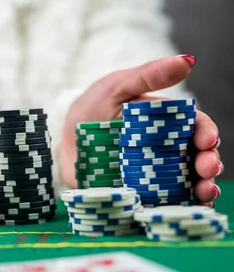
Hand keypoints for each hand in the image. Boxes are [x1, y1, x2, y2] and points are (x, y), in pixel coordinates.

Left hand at [61, 55, 220, 205]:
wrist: (62, 140)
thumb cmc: (92, 108)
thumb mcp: (117, 87)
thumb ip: (148, 75)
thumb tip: (186, 61)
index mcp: (166, 123)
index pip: (196, 127)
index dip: (206, 133)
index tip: (206, 141)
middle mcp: (166, 150)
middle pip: (198, 158)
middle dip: (209, 164)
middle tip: (207, 170)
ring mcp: (154, 175)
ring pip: (188, 183)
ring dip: (203, 189)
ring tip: (205, 193)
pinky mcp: (139, 194)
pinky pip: (164, 203)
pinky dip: (180, 208)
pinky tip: (190, 211)